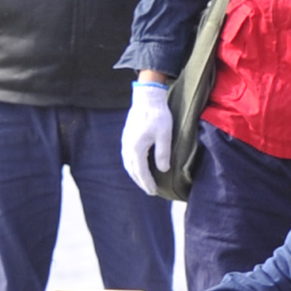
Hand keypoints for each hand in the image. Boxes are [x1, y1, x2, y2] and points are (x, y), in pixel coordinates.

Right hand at [119, 78, 173, 193]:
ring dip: (135, 174)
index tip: (154, 192)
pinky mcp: (126, 136)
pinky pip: (127, 156)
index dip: (147, 183)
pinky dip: (132, 165)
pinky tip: (138, 165)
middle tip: (150, 190)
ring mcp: (125, 142)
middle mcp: (128, 147)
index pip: (141, 172)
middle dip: (141, 182)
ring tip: (144, 181)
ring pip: (128, 164)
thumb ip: (163, 154)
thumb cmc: (158, 115)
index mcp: (136, 149)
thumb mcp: (165, 135)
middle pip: (132, 170)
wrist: (147, 98)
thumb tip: (163, 170)